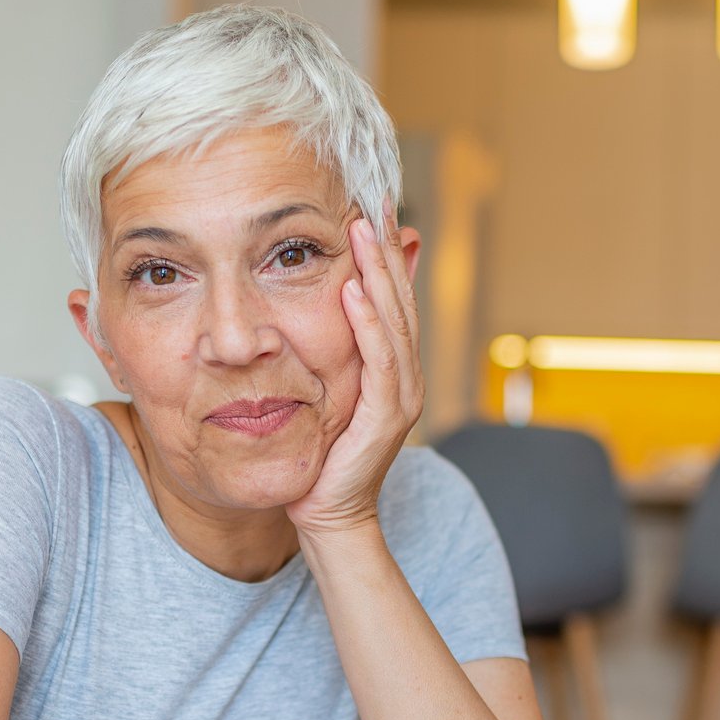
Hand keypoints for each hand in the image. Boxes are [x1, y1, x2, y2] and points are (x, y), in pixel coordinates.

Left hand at [286, 215, 422, 537]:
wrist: (330, 518)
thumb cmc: (322, 459)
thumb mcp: (325, 393)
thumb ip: (330, 355)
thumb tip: (315, 315)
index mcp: (392, 369)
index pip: (391, 299)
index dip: (383, 254)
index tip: (370, 208)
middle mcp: (405, 377)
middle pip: (399, 300)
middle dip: (385, 249)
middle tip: (373, 201)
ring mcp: (401, 397)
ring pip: (394, 322)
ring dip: (378, 273)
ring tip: (363, 231)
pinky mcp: (386, 417)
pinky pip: (381, 361)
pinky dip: (368, 323)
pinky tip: (353, 291)